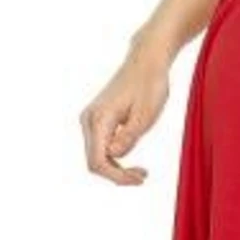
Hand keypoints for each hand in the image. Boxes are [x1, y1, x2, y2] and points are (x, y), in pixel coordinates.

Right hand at [79, 39, 172, 184]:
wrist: (147, 60)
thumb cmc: (150, 84)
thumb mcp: (147, 113)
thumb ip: (129, 136)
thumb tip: (113, 154)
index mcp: (99, 119)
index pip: (98, 160)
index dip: (116, 176)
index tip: (138, 179)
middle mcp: (90, 120)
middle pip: (95, 161)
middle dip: (117, 174)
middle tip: (143, 176)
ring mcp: (92, 119)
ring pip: (98, 155)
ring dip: (117, 167)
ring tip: (142, 172)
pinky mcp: (99, 119)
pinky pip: (102, 146)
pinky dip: (116, 157)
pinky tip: (132, 161)